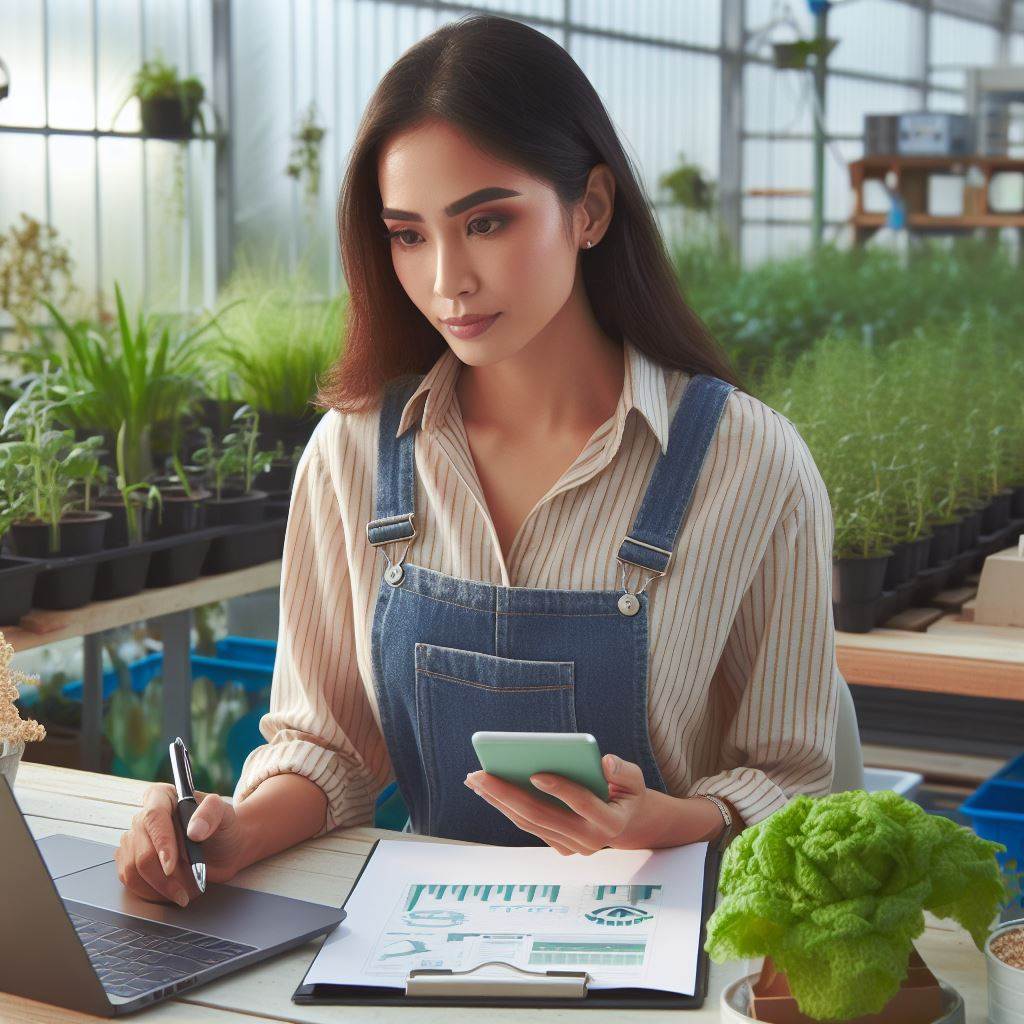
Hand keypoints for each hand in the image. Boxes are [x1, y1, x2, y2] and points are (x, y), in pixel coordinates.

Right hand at [115, 782, 247, 906]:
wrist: (223, 849)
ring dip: (160, 887)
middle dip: (165, 877)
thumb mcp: (225, 814)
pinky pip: (131, 881)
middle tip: (188, 889)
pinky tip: (172, 891)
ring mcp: (134, 840)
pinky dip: (152, 892)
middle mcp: (142, 817)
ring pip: (133, 871)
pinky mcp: (131, 860)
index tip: (171, 866)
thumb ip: (212, 813)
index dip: (161, 843)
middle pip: (142, 852)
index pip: (153, 817)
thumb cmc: (222, 828)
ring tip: (186, 889)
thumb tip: (194, 829)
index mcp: (161, 797)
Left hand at [465, 754, 722, 853]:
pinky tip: (487, 789)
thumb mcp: (634, 778)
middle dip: (508, 794)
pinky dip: (505, 807)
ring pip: (528, 823)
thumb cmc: (626, 790)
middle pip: (542, 816)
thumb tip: (604, 762)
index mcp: (610, 822)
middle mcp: (588, 841)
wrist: (626, 820)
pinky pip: (527, 825)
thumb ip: (623, 771)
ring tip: (476, 779)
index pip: (583, 804)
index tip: (536, 773)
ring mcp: (570, 847)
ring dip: (499, 801)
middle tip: (481, 774)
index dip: (560, 789)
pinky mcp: (557, 845)